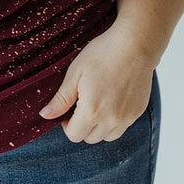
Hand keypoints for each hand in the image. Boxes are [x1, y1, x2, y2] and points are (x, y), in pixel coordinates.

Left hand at [39, 23, 155, 143]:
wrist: (135, 45)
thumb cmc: (102, 54)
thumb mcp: (75, 73)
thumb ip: (61, 99)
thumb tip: (45, 115)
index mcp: (92, 111)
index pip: (74, 135)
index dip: (66, 124)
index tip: (68, 108)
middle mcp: (111, 120)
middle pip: (90, 138)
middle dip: (81, 125)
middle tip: (81, 102)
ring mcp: (127, 118)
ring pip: (107, 136)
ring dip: (98, 126)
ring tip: (97, 102)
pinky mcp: (137, 112)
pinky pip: (122, 127)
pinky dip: (114, 121)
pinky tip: (111, 99)